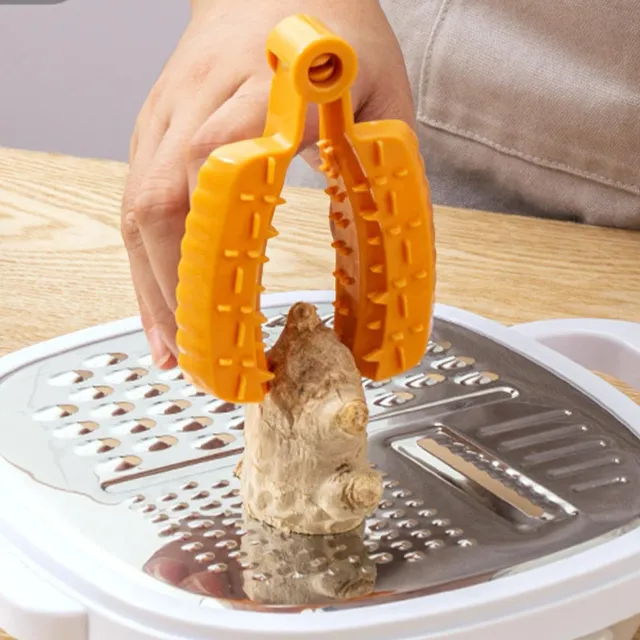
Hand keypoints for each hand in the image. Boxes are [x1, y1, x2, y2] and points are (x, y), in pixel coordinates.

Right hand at [121, 0, 414, 367]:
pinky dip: (146, 264)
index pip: (223, 167)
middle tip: (207, 360)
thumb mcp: (383, 92)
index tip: (233, 317)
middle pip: (166, 202)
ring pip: (141, 210)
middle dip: (180, 291)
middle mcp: (202, 101)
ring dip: (155, 289)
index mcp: (267, 87)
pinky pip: (136, 203)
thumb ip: (386, 167)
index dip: (215, 251)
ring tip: (179, 352)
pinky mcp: (156, 128)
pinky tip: (161, 306)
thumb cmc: (336, 28)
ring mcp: (169, 115)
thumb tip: (392, 252)